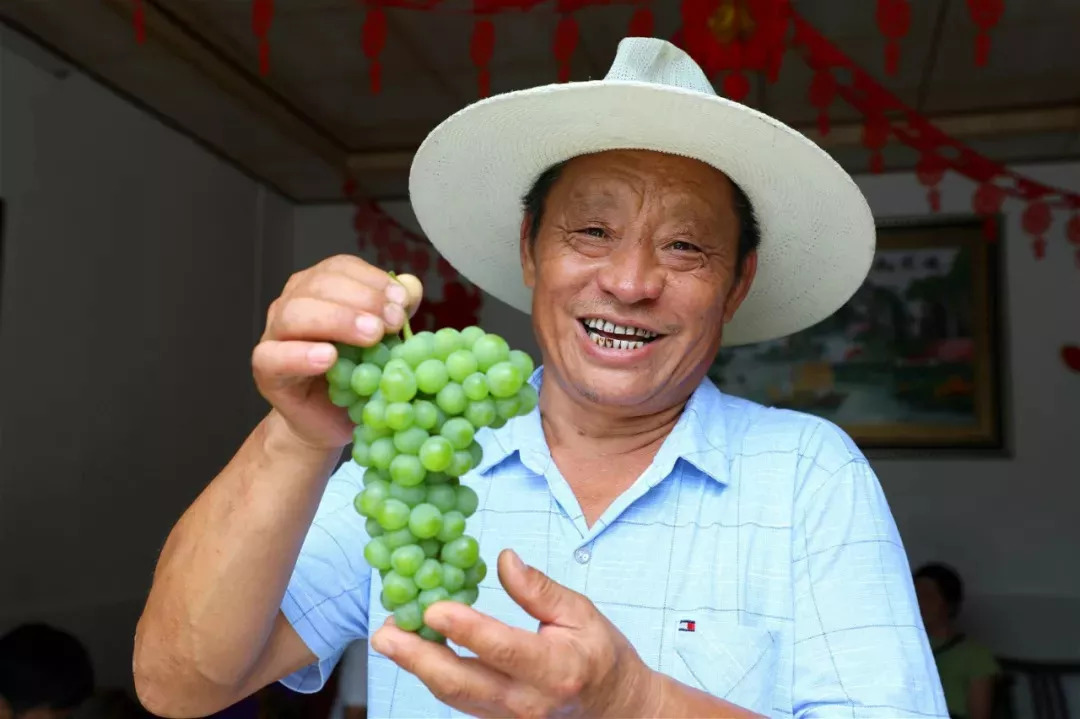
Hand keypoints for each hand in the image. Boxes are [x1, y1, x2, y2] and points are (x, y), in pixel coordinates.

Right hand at [252, 256, 422, 447]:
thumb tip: (411, 287)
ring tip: (370, 336)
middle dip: (362, 299)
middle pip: (319, 285)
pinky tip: (329, 358)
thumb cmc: (358, 375)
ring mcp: (275, 334)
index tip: (402, 301)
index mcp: (321, 287)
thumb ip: (396, 312)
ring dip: (337, 320)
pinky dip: (301, 355)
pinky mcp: (266, 369)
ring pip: (294, 313)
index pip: (341, 267)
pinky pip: (273, 356)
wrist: (332, 420)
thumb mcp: (386, 343)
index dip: (372, 280)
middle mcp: (294, 302)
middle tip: (392, 322)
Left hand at [370, 549, 657, 717]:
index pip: (502, 648)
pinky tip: (415, 653)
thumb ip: (540, 589)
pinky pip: (459, 701)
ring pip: (453, 696)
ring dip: (417, 667)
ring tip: (389, 638)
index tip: (433, 608)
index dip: (465, 629)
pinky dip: (433, 677)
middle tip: (385, 633)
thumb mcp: (581, 613)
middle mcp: (528, 701)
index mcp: (555, 668)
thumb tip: (505, 559)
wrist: (616, 709)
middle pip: (462, 683)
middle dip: (417, 658)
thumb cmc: (601, 655)